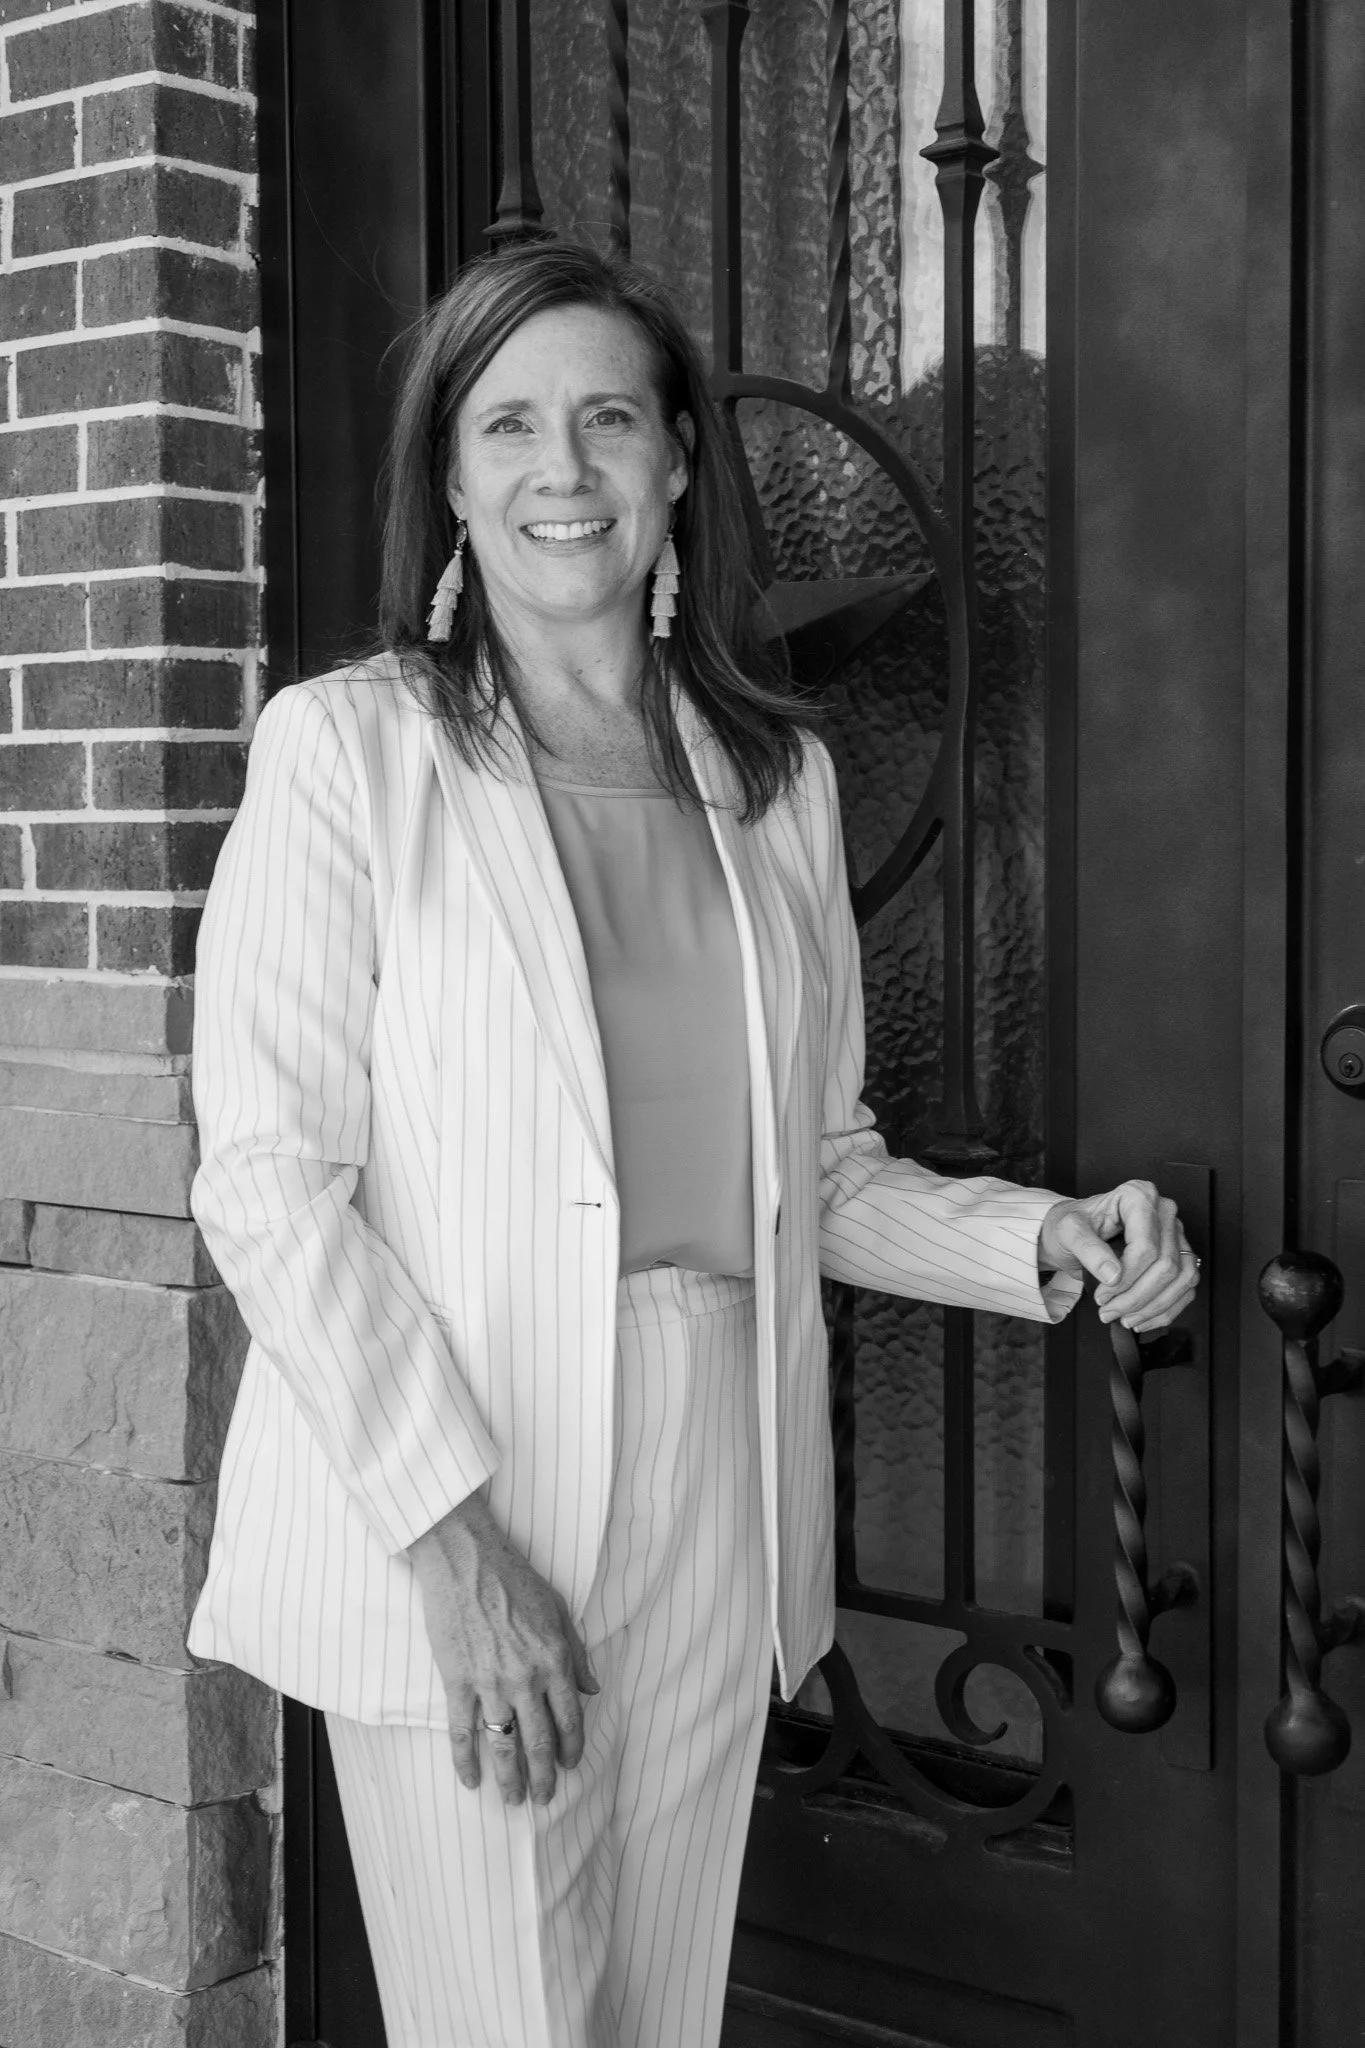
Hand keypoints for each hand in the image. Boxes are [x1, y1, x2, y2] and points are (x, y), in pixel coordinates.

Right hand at [406, 1493, 598, 1806]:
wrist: (466, 1560)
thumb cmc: (514, 1578)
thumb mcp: (558, 1608)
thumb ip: (577, 1652)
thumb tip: (593, 1688)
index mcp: (555, 1659)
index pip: (570, 1717)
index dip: (571, 1747)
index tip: (569, 1765)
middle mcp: (526, 1678)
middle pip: (539, 1741)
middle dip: (544, 1776)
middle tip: (544, 1797)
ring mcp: (490, 1683)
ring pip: (504, 1745)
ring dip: (510, 1778)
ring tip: (513, 1800)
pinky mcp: (458, 1681)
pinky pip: (461, 1732)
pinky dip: (465, 1761)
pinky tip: (470, 1780)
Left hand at [1039, 1178, 1198, 1333]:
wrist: (1075, 1233)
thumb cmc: (1074, 1226)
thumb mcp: (1069, 1231)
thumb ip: (1088, 1250)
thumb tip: (1113, 1275)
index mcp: (1138, 1196)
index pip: (1146, 1246)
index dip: (1126, 1279)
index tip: (1103, 1294)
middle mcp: (1163, 1211)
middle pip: (1166, 1265)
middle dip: (1136, 1298)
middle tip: (1109, 1311)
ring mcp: (1176, 1233)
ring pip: (1182, 1279)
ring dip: (1153, 1307)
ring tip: (1125, 1318)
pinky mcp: (1180, 1254)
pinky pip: (1186, 1288)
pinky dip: (1165, 1310)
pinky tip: (1142, 1318)